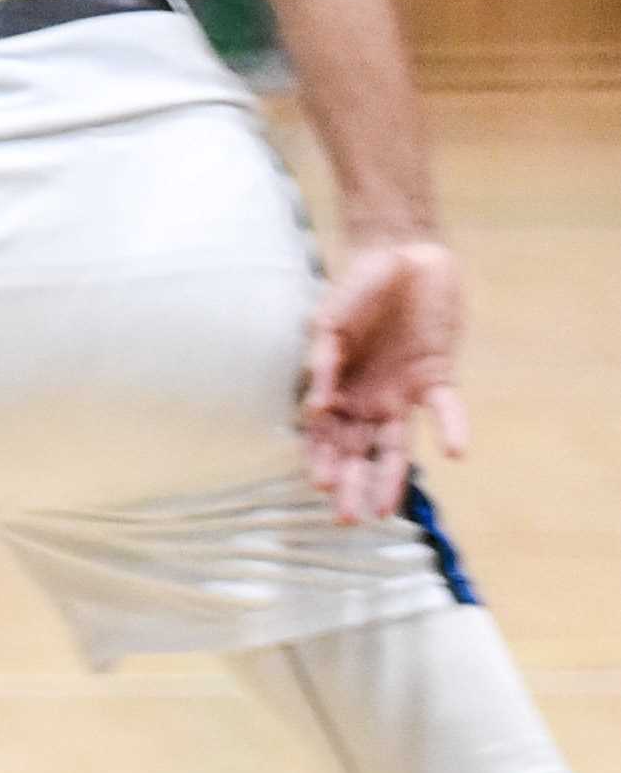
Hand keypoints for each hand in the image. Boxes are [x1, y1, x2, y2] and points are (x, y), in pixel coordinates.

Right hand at [301, 235, 467, 524]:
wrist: (402, 255)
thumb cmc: (356, 286)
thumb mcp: (328, 321)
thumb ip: (323, 360)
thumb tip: (316, 404)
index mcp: (335, 387)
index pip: (324, 434)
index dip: (321, 459)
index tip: (319, 485)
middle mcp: (367, 398)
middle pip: (357, 450)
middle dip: (350, 483)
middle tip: (346, 518)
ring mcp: (402, 391)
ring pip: (395, 445)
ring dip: (390, 476)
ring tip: (385, 511)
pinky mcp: (437, 377)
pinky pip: (445, 409)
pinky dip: (451, 429)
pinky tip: (455, 453)